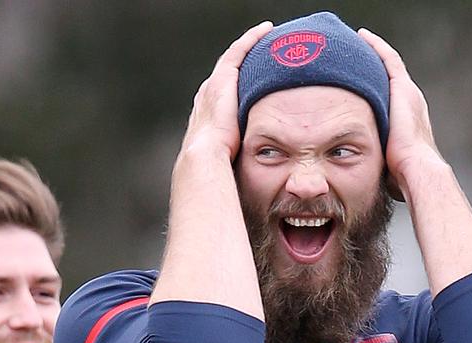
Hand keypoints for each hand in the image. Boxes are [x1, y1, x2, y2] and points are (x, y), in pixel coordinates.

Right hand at [179, 21, 272, 161]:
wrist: (205, 158)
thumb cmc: (217, 168)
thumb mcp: (227, 163)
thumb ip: (237, 162)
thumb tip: (251, 183)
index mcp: (207, 117)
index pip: (224, 97)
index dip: (237, 88)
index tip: (250, 85)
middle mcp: (207, 97)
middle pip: (228, 75)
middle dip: (242, 65)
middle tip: (260, 56)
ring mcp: (214, 85)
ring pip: (234, 59)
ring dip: (249, 47)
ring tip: (266, 38)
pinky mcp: (224, 78)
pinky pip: (240, 51)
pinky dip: (252, 39)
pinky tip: (266, 31)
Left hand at [358, 27, 442, 200]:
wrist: (416, 170)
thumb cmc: (403, 177)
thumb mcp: (389, 166)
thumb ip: (380, 163)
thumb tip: (367, 180)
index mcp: (408, 121)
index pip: (391, 99)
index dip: (379, 88)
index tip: (365, 82)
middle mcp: (411, 102)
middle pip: (390, 78)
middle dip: (376, 66)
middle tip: (358, 55)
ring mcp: (408, 93)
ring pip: (389, 64)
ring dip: (375, 52)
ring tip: (359, 41)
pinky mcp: (402, 87)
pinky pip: (387, 59)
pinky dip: (376, 47)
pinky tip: (363, 37)